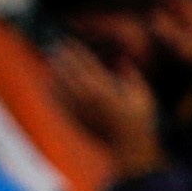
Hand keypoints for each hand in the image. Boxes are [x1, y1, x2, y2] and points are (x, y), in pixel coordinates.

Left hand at [40, 36, 160, 171]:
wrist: (126, 149)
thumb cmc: (138, 122)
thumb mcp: (143, 97)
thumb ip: (131, 76)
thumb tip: (121, 59)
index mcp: (104, 90)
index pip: (84, 64)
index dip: (75, 50)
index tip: (68, 41)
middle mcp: (86, 98)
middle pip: (67, 71)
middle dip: (61, 56)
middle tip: (57, 45)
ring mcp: (76, 108)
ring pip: (57, 84)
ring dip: (54, 70)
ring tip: (52, 59)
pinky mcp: (71, 117)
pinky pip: (55, 99)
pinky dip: (50, 88)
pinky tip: (49, 81)